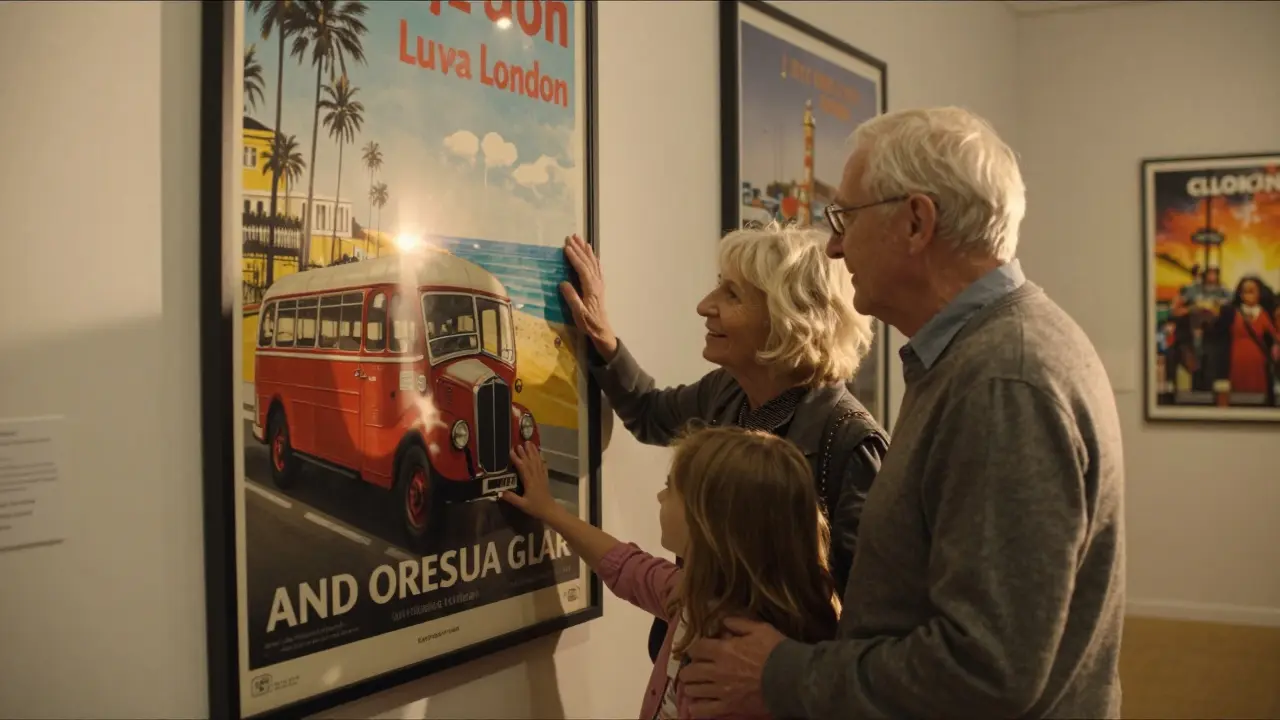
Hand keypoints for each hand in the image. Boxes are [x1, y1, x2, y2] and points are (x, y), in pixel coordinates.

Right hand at [502, 442, 559, 519]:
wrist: (549, 510)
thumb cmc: (535, 507)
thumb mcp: (522, 504)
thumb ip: (511, 498)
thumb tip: (499, 492)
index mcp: (529, 481)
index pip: (523, 467)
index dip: (517, 459)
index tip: (511, 451)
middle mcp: (536, 476)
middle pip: (530, 462)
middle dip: (524, 452)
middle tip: (519, 443)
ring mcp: (541, 476)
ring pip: (537, 461)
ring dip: (533, 452)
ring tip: (530, 443)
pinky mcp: (545, 478)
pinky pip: (543, 466)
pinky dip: (541, 459)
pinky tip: (540, 454)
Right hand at [559, 233, 617, 359]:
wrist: (602, 330)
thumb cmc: (588, 323)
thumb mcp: (578, 313)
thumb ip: (571, 298)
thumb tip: (563, 283)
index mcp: (591, 289)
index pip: (582, 269)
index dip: (574, 257)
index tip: (566, 247)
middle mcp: (597, 283)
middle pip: (588, 262)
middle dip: (579, 249)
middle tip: (571, 237)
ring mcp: (599, 284)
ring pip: (593, 263)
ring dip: (586, 251)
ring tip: (580, 239)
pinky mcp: (599, 286)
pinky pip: (597, 268)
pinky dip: (594, 259)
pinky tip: (592, 254)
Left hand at [679, 617, 784, 717]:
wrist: (792, 678)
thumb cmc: (776, 651)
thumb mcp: (759, 629)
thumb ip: (738, 623)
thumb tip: (723, 621)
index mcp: (722, 650)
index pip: (695, 649)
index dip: (695, 649)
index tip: (699, 651)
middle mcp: (716, 672)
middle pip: (689, 672)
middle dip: (690, 669)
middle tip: (695, 669)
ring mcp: (721, 692)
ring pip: (692, 691)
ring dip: (692, 687)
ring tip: (698, 686)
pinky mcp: (728, 708)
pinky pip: (703, 711)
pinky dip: (697, 708)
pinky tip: (699, 704)